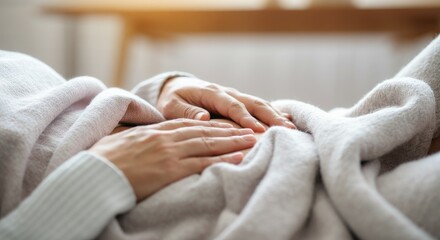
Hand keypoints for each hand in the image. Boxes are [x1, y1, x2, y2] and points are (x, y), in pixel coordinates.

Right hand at [89, 119, 256, 200]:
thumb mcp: (120, 141)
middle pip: (205, 132)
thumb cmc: (103, 160)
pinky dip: (223, 160)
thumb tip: (138, 139)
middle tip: (250, 131)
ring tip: (252, 141)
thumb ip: (136, 136)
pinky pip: (203, 163)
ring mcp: (170, 153)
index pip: (189, 124)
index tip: (227, 124)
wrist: (94, 175)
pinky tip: (239, 158)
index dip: (211, 124)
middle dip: (229, 132)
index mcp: (155, 131)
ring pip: (208, 145)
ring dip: (233, 143)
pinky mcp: (171, 170)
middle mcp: (166, 138)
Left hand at [157, 77, 295, 132]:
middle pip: (253, 103)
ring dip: (276, 115)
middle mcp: (227, 93)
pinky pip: (258, 107)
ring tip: (293, 128)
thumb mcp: (171, 106)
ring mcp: (235, 96)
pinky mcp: (239, 102)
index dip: (246, 118)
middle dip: (270, 116)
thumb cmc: (172, 99)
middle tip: (286, 130)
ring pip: (259, 104)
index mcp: (212, 93)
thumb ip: (186, 112)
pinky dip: (273, 112)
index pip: (232, 106)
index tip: (258, 131)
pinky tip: (288, 120)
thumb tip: (204, 118)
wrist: (177, 88)